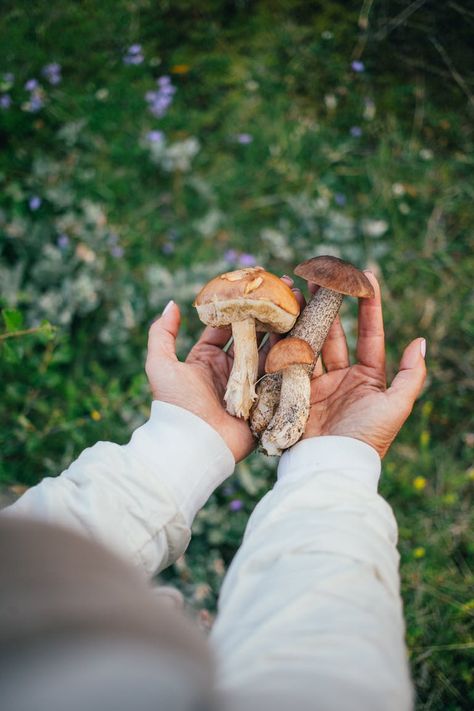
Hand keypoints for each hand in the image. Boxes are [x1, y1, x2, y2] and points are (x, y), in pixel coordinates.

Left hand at [145, 279, 302, 462]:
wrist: (193, 444)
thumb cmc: (175, 405)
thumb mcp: (160, 365)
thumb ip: (161, 334)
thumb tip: (173, 303)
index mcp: (207, 360)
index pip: (226, 326)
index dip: (240, 305)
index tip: (255, 284)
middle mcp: (230, 370)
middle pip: (253, 335)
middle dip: (269, 312)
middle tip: (286, 289)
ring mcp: (250, 385)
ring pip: (270, 351)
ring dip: (285, 328)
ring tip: (301, 304)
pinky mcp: (265, 401)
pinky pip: (281, 375)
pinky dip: (292, 357)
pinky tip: (306, 335)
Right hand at [302, 272, 426, 457]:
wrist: (330, 465)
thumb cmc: (367, 437)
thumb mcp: (396, 406)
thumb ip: (411, 375)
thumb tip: (421, 342)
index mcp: (367, 377)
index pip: (370, 335)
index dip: (369, 306)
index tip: (367, 277)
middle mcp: (341, 377)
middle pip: (335, 332)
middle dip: (328, 303)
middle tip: (320, 275)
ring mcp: (316, 382)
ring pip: (310, 341)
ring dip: (303, 315)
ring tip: (295, 287)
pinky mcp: (293, 390)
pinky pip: (289, 359)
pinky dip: (284, 338)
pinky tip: (279, 316)